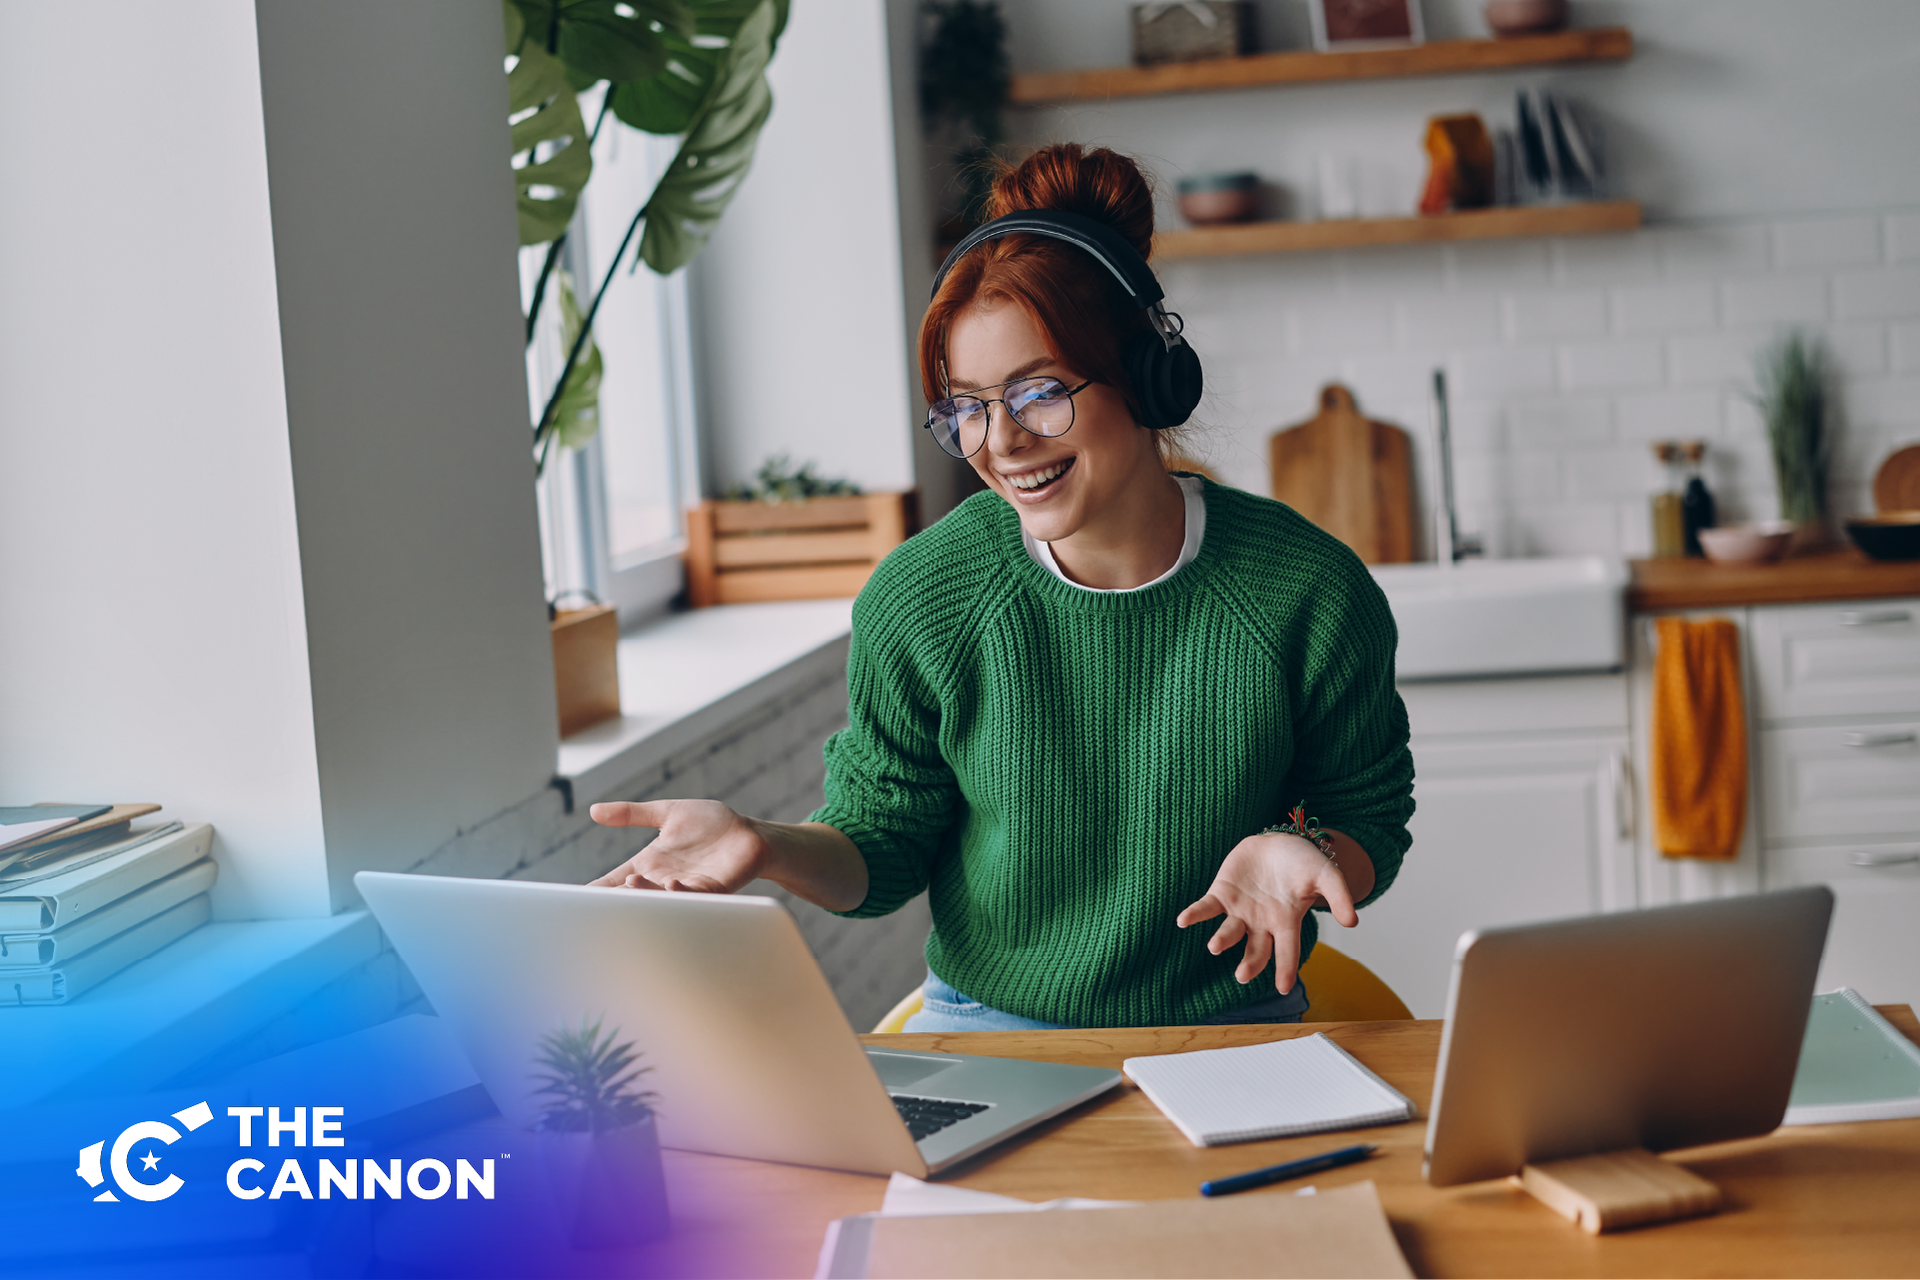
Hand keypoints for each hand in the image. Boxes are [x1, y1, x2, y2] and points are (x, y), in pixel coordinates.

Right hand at [587, 799, 766, 893]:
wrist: (750, 834)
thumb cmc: (710, 825)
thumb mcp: (667, 813)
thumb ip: (632, 814)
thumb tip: (593, 810)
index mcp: (650, 864)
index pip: (615, 881)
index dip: (595, 891)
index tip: (570, 901)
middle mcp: (664, 879)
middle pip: (633, 895)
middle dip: (615, 898)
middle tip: (595, 899)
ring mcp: (687, 887)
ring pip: (661, 898)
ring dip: (646, 893)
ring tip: (631, 884)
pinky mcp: (713, 889)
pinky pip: (694, 896)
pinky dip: (681, 892)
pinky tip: (672, 883)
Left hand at [1175, 833, 1358, 994]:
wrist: (1279, 841)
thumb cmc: (1303, 862)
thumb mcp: (1325, 874)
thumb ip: (1339, 895)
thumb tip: (1352, 922)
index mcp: (1286, 922)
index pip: (1287, 951)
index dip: (1286, 969)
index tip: (1284, 987)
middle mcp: (1261, 922)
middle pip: (1255, 950)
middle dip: (1250, 964)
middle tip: (1242, 975)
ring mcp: (1240, 910)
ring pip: (1229, 932)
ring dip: (1222, 940)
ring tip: (1215, 946)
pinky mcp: (1222, 893)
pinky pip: (1206, 908)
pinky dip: (1194, 914)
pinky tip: (1183, 920)